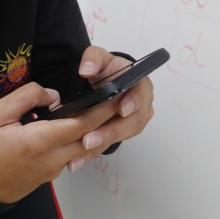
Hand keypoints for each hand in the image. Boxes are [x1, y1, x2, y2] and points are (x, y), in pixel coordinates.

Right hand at [0, 81, 119, 203]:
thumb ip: (27, 97)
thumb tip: (52, 94)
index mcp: (38, 142)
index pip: (81, 125)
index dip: (101, 110)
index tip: (115, 94)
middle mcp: (50, 159)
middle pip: (89, 137)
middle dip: (107, 118)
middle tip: (120, 98)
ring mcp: (52, 169)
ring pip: (83, 148)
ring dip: (96, 130)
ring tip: (106, 109)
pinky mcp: (50, 174)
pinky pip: (71, 155)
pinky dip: (81, 140)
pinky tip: (81, 126)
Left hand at [65, 46, 155, 170]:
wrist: (108, 81)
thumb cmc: (109, 70)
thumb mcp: (100, 58)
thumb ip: (93, 59)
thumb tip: (86, 69)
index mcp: (141, 85)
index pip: (141, 94)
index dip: (133, 102)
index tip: (121, 110)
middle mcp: (142, 105)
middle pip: (132, 122)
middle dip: (110, 132)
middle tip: (90, 139)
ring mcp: (134, 121)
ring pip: (121, 136)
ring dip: (100, 145)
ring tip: (80, 152)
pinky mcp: (122, 133)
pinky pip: (109, 144)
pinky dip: (92, 153)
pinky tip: (77, 160)